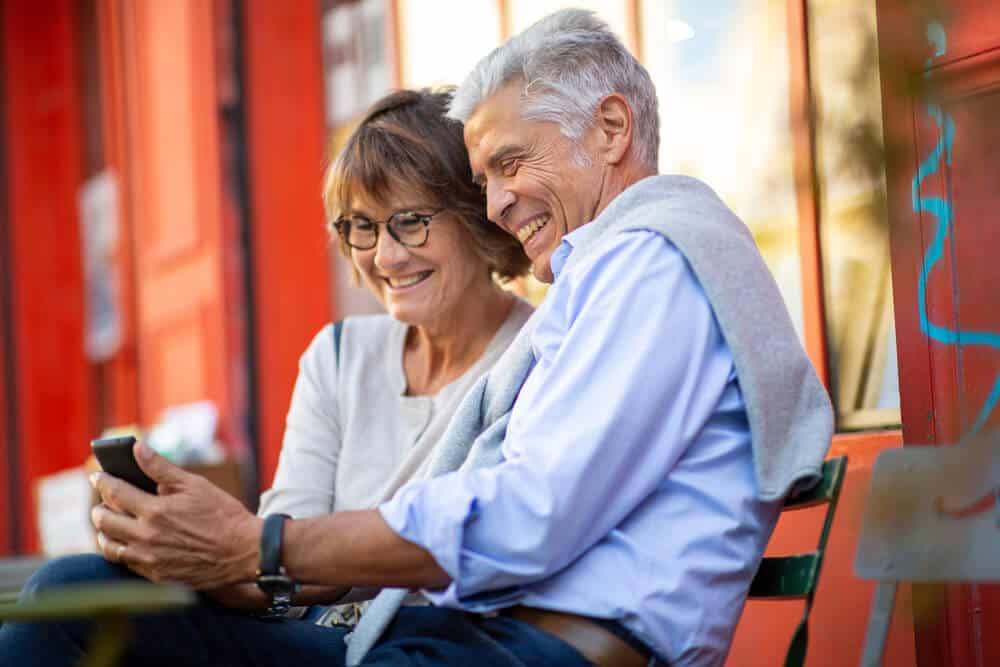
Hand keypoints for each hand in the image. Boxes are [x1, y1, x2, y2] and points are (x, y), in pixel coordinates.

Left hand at [90, 441, 261, 589]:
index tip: (97, 476)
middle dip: (99, 507)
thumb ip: (161, 468)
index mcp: (155, 511)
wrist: (244, 552)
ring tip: (109, 523)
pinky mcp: (156, 576)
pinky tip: (126, 543)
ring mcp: (149, 559)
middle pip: (104, 521)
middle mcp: (146, 537)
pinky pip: (125, 563)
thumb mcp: (195, 485)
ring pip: (109, 546)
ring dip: (104, 532)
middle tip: (102, 501)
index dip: (102, 481)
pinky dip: (119, 550)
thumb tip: (138, 447)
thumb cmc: (223, 515)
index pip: (114, 493)